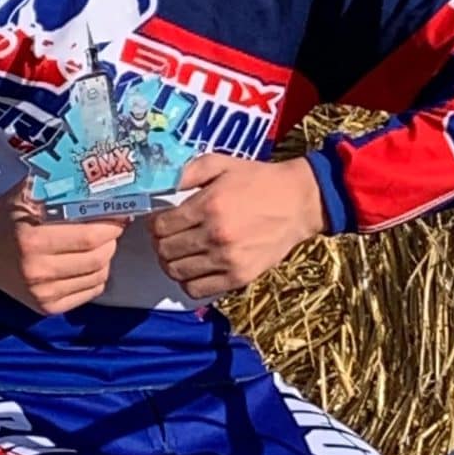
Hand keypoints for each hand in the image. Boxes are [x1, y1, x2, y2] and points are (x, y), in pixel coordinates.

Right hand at [0, 183, 125, 314]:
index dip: (112, 224)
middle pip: (98, 258)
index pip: (90, 237)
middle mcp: (36, 271)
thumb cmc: (5, 216)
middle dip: (112, 240)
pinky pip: (89, 292)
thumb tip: (101, 178)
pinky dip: (96, 275)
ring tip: (99, 242)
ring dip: (106, 257)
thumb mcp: (27, 193)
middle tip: (112, 226)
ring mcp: (41, 294)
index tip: (120, 213)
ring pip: (98, 276)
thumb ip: (60, 184)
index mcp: (31, 240)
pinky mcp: (45, 307)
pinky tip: (87, 261)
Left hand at [148, 154, 325, 299]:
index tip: (161, 221)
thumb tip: (160, 186)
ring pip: (176, 272)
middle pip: (165, 251)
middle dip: (160, 243)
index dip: (154, 224)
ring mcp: (228, 260)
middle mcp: (216, 236)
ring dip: (171, 263)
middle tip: (168, 236)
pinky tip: (195, 268)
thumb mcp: (221, 164)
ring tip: (180, 252)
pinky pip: (197, 289)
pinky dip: (188, 281)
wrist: (298, 202)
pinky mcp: (239, 278)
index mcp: (209, 206)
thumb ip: (188, 172)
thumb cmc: (258, 181)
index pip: (161, 226)